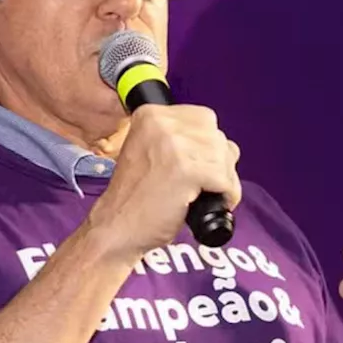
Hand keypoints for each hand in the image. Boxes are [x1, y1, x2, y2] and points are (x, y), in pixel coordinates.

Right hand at [87, 104, 240, 260]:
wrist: (116, 228)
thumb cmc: (137, 198)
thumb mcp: (154, 152)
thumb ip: (184, 141)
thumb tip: (226, 147)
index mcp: (152, 115)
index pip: (204, 119)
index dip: (209, 145)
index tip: (200, 165)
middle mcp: (162, 123)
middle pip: (217, 137)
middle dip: (220, 163)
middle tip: (206, 185)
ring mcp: (173, 146)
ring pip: (224, 158)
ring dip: (225, 181)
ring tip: (206, 196)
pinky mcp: (185, 170)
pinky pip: (225, 179)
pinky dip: (226, 196)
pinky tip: (211, 205)